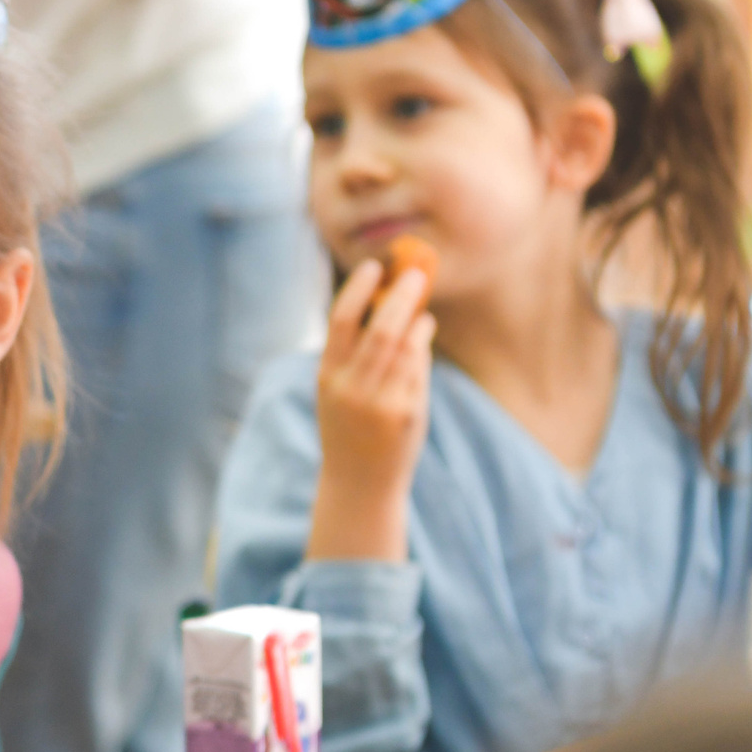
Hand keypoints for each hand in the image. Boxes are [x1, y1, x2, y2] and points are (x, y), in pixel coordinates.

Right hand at [304, 261, 434, 561]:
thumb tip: (386, 307)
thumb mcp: (337, 392)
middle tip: (415, 275)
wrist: (359, 484)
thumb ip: (354, 355)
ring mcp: (382, 401)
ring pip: (405, 345)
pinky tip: (423, 332)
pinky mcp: (407, 412)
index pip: (341, 321)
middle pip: (381, 329)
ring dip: (416, 318)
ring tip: (420, 306)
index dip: (358, 289)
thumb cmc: (348, 429)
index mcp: (328, 377)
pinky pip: (418, 367)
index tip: (374, 267)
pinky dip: (422, 344)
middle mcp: (352, 388)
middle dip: (400, 296)